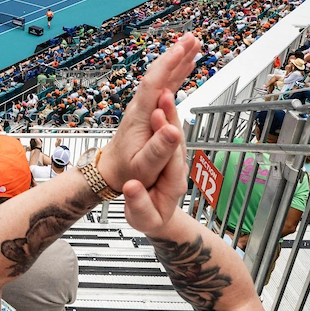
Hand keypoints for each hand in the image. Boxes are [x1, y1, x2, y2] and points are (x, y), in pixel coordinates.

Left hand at [98, 32, 199, 194]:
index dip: (168, 64)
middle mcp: (141, 107)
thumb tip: (173, 130)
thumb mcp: (142, 166)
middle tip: (192, 38)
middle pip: (158, 74)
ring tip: (193, 44)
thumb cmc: (126, 172)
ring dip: (177, 60)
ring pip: (162, 78)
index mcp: (140, 117)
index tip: (182, 49)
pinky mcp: (149, 111)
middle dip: (175, 55)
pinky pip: (164, 87)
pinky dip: (176, 74)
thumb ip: (158, 150)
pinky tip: (186, 66)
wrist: (108, 172)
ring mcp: (144, 107)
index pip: (153, 83)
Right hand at [119, 88, 189, 233]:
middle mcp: (178, 168)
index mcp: (172, 184)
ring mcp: (175, 159)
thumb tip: (131, 186)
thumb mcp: (142, 219)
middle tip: (164, 96)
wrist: (159, 217)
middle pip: (177, 140)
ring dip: (170, 111)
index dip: (164, 138)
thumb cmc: (150, 218)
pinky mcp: (169, 152)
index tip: (157, 118)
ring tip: (164, 91)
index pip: (170, 158)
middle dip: (170, 117)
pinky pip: (169, 130)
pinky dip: (166, 115)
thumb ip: (138, 204)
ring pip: (175, 132)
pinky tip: (162, 98)